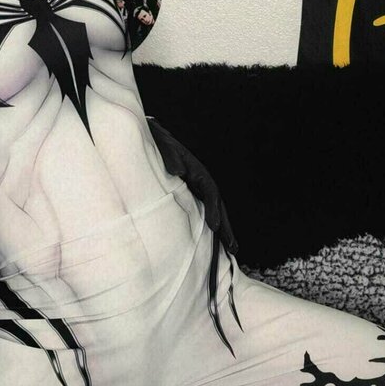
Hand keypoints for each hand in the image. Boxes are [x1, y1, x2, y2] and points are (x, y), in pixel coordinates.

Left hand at [146, 115, 238, 253]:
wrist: (151, 136)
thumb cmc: (156, 141)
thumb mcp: (162, 145)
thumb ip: (169, 155)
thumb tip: (178, 170)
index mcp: (196, 170)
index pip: (211, 191)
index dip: (214, 209)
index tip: (215, 226)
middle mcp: (199, 180)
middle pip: (217, 204)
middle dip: (226, 226)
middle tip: (233, 247)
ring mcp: (194, 187)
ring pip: (212, 209)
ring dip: (222, 229)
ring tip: (230, 249)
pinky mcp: (187, 192)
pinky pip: (201, 210)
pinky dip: (208, 223)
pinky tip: (210, 240)